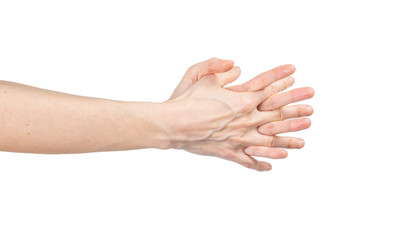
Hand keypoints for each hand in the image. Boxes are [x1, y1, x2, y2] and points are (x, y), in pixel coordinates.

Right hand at [165, 69, 308, 170]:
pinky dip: (261, 163)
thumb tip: (236, 66)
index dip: (283, 79)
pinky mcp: (230, 152)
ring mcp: (240, 138)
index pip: (269, 87)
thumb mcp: (201, 76)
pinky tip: (271, 166)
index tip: (296, 73)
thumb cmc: (186, 100)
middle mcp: (247, 120)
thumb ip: (219, 67)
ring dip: (288, 140)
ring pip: (270, 140)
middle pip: (277, 114)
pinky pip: (249, 160)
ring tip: (303, 142)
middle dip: (296, 110)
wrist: (174, 124)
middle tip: (312, 109)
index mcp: (242, 100)